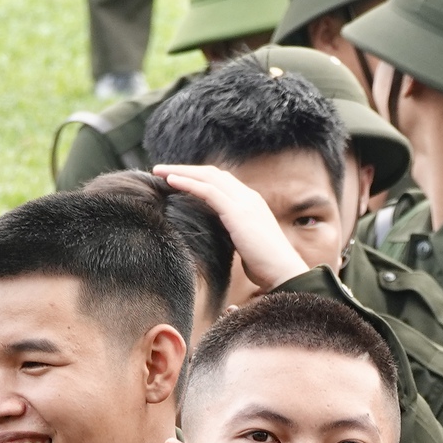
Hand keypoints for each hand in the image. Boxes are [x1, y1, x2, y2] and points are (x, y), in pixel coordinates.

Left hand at [153, 164, 309, 290]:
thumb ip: (234, 235)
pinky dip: (187, 183)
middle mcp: (248, 197)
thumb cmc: (267, 268)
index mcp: (252, 204)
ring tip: (158, 172)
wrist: (284, 273)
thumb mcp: (247, 245)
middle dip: (186, 169)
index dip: (198, 178)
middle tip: (161, 171)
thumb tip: (217, 241)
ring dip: (181, 171)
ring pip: (207, 177)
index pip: (221, 182)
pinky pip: (207, 190)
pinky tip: (170, 182)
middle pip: (212, 173)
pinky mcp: (237, 212)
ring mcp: (244, 202)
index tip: (177, 180)